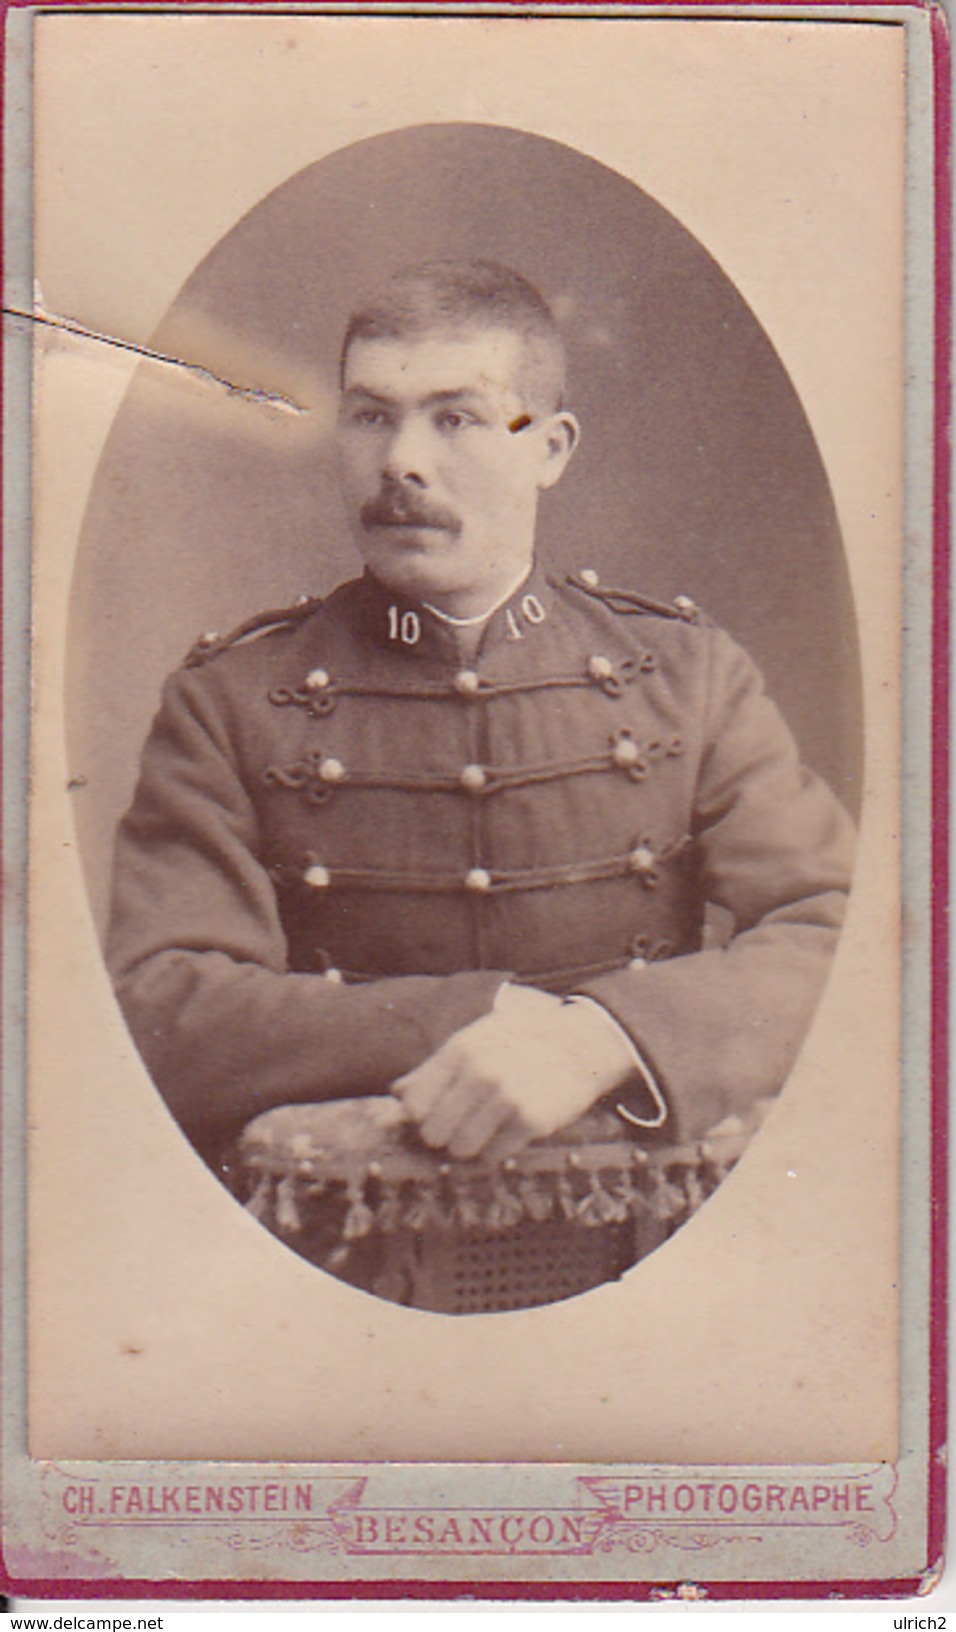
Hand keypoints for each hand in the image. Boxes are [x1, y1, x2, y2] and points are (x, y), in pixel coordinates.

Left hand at [391, 984, 635, 1161]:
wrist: (580, 1044)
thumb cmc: (519, 1042)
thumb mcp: (474, 1040)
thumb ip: (433, 1068)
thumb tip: (395, 1094)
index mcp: (461, 1050)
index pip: (413, 1105)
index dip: (420, 1116)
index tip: (433, 1114)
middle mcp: (480, 1073)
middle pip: (433, 1133)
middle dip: (443, 1135)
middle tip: (460, 1126)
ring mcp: (507, 1098)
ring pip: (461, 1150)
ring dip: (469, 1146)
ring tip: (484, 1129)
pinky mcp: (532, 1121)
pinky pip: (494, 1156)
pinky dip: (497, 1150)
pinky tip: (508, 1130)